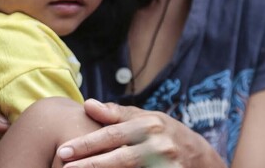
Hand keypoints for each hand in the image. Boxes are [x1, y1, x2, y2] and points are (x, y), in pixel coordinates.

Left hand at [56, 99, 225, 167]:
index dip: (86, 144)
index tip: (63, 151)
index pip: (111, 136)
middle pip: (119, 159)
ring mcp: (167, 165)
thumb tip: (87, 104)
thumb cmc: (164, 133)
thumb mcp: (145, 118)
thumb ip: (115, 114)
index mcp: (149, 124)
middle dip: (89, 165)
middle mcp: (159, 144)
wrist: (201, 157)